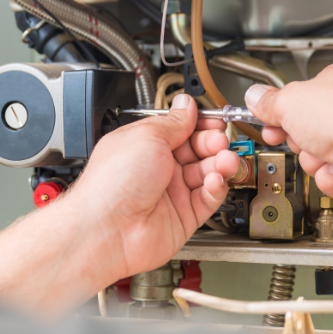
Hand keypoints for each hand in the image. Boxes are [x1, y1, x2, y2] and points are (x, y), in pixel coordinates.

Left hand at [66, 94, 238, 278]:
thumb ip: (174, 122)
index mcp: (145, 145)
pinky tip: (215, 180)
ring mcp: (171, 193)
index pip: (181, 130)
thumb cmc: (113, 183)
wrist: (107, 229)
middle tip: (220, 141)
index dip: (200, 125)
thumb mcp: (147, 136)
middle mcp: (158, 168)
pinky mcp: (183, 217)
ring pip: (207, 174)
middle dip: (213, 143)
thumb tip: (186, 105)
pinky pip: (208, 199)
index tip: (215, 121)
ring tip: (225, 161)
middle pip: (198, 151)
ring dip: (220, 164)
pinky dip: (216, 188)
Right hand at [244, 62, 332, 206]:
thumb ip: (268, 102)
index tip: (266, 119)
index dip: (279, 110)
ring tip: (323, 154)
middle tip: (296, 138)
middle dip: (297, 140)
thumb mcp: (289, 102)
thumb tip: (254, 96)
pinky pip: (332, 177)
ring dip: (313, 160)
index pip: (299, 96)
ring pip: (316, 156)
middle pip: (306, 129)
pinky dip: (330, 178)